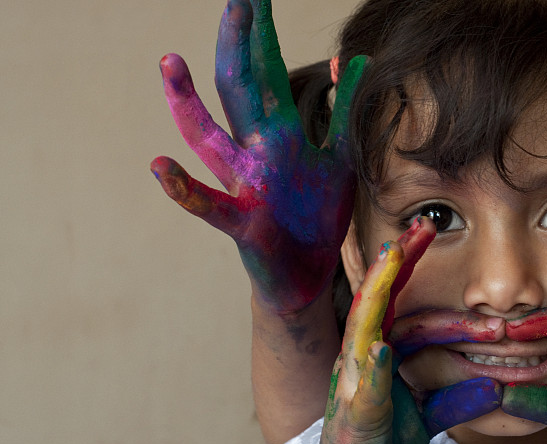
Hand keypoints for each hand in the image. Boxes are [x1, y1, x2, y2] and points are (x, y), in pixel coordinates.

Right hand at [151, 0, 366, 311]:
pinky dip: (184, 189)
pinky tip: (160, 165)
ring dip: (188, 103)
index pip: (266, 71)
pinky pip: (210, 205)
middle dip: (237, 44)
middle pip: (238, 90)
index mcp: (278, 133)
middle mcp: (254, 152)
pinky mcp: (243, 223)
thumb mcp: (339, 156)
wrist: (307, 274)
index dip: (261, 33)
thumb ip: (343, 111)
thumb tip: (352, 60)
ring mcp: (244, 185)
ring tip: (171, 60)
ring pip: (210, 139)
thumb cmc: (317, 214)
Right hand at [311, 219, 501, 443]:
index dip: (407, 265)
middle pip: (376, 297)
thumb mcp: (429, 414)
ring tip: (392, 257)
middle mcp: (361, 355)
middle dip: (395, 260)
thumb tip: (496, 386)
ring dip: (379, 290)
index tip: (426, 232)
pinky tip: (385, 346)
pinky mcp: (356, 408)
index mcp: (376, 349)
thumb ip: (458, 397)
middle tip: (420, 225)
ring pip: (363, 324)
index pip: (394, 300)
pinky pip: (365, 381)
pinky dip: (374, 362)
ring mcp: (355, 378)